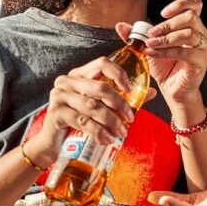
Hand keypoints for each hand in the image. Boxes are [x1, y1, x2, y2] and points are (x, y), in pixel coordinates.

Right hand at [31, 56, 155, 163]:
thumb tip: (151, 93)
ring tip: (121, 133)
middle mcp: (68, 81)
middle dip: (119, 105)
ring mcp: (59, 96)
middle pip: (100, 88)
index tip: (131, 90)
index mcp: (80, 74)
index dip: (119, 74)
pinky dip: (98, 132)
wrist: (55, 142)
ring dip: (111, 121)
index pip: (102, 63)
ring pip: (92, 106)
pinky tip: (107, 139)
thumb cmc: (80, 121)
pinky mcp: (56, 113)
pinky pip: (82, 121)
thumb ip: (123, 98)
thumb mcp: (101, 107)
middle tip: (130, 119)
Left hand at [115, 0, 206, 106]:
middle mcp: (201, 35)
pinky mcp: (201, 62)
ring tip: (150, 44)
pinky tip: (153, 54)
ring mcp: (203, 48)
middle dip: (167, 24)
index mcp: (192, 26)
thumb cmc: (165, 67)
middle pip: (190, 17)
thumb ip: (135, 36)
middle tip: (151, 34)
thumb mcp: (148, 47)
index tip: (162, 13)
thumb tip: (120, 25)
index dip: (180, 4)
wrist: (172, 89)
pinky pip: (185, 52)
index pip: (195, 5)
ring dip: (166, 38)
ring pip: (189, 34)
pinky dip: (166, 52)